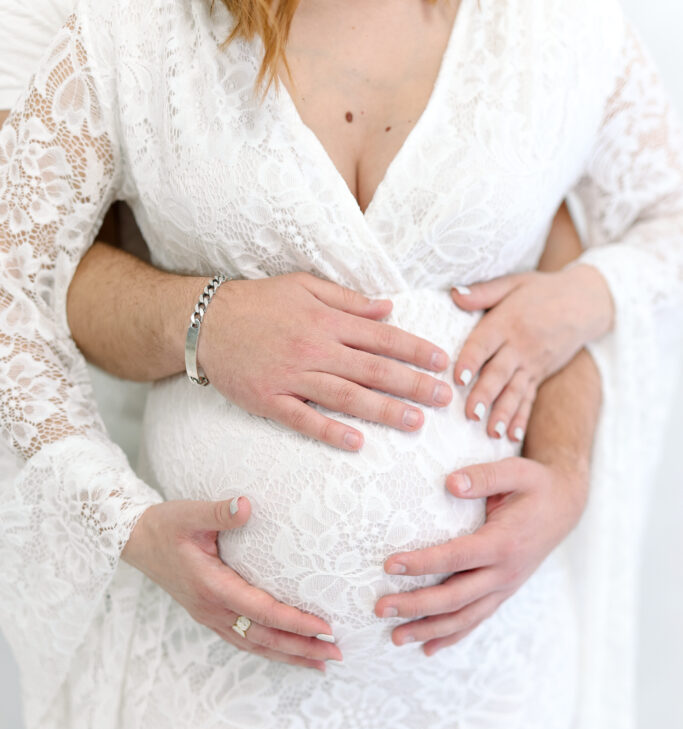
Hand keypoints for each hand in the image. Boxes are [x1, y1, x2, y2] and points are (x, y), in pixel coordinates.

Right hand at [121, 495, 341, 670]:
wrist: (135, 542)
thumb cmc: (165, 526)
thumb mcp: (188, 513)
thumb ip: (218, 512)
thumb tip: (245, 505)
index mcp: (212, 586)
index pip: (261, 611)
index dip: (294, 621)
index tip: (324, 627)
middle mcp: (212, 609)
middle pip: (264, 637)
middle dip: (301, 648)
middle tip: (336, 653)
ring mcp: (210, 616)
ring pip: (254, 645)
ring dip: (288, 656)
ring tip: (320, 663)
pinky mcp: (209, 616)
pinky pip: (243, 641)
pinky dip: (269, 650)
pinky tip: (288, 654)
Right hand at [196, 271, 452, 450]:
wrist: (204, 321)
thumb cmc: (258, 301)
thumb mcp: (304, 285)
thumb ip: (348, 299)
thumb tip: (388, 308)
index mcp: (327, 319)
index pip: (381, 336)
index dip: (415, 350)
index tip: (442, 362)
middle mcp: (315, 347)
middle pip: (373, 369)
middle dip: (412, 384)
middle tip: (444, 398)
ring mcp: (292, 376)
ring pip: (347, 396)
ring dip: (384, 411)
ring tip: (415, 422)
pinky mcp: (270, 399)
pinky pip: (304, 418)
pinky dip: (330, 430)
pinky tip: (356, 443)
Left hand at [374, 455, 588, 654]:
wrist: (565, 507)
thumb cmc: (536, 486)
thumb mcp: (516, 471)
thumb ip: (484, 476)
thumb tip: (450, 483)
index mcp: (504, 542)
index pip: (457, 556)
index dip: (423, 562)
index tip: (389, 564)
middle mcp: (505, 572)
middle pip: (455, 597)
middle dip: (415, 605)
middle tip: (380, 608)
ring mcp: (505, 587)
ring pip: (464, 617)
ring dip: (429, 630)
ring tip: (395, 637)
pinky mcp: (503, 593)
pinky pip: (476, 620)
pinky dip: (452, 636)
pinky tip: (427, 648)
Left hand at [450, 263, 613, 440]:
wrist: (585, 302)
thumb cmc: (541, 291)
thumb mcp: (513, 283)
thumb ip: (482, 292)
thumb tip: (453, 294)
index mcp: (507, 323)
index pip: (485, 343)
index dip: (471, 360)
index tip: (458, 378)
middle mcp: (519, 347)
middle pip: (499, 373)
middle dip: (484, 395)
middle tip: (470, 415)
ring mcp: (532, 364)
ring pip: (515, 391)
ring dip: (503, 413)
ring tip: (492, 433)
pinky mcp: (540, 375)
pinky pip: (530, 399)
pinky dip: (522, 418)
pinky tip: (513, 436)